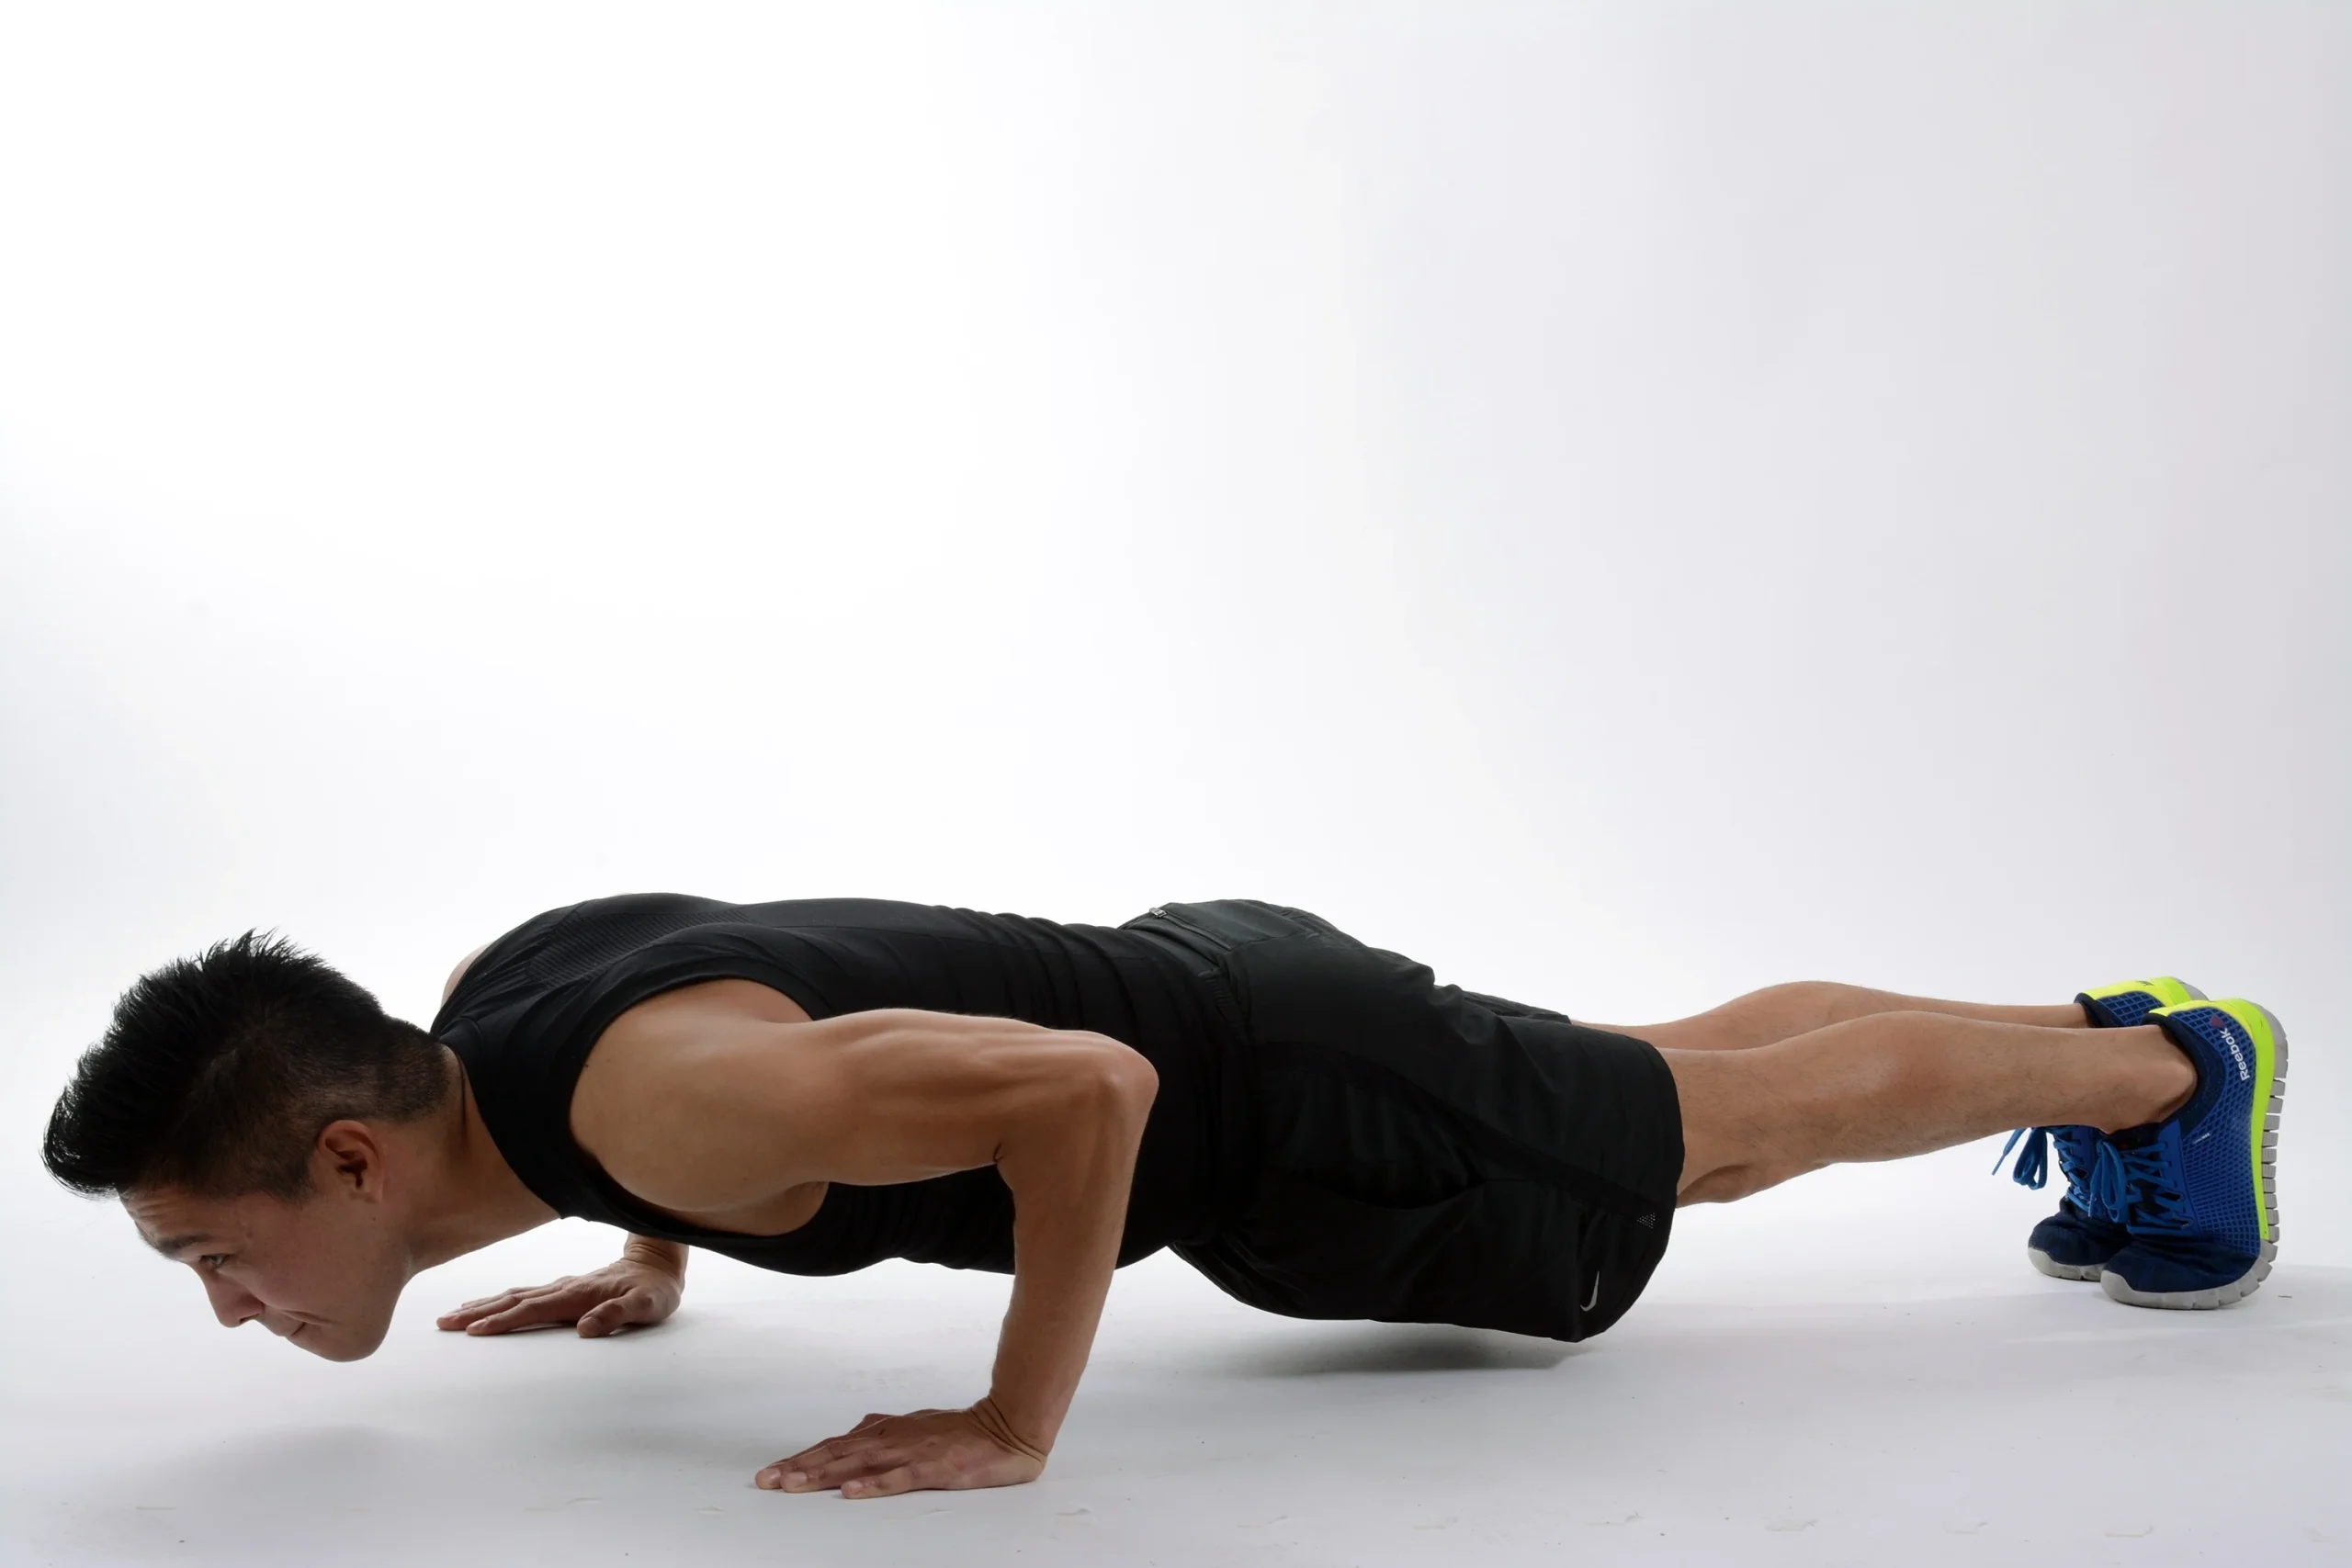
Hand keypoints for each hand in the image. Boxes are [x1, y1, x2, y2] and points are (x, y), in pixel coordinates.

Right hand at [436, 1257, 682, 1337]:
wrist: (659, 1264)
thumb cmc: (653, 1289)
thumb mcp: (647, 1306)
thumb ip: (617, 1315)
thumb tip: (585, 1330)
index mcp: (578, 1295)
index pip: (533, 1309)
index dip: (504, 1320)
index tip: (474, 1330)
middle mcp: (564, 1288)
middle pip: (513, 1300)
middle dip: (478, 1312)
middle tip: (443, 1323)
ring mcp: (560, 1287)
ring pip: (513, 1295)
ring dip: (482, 1304)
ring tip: (452, 1315)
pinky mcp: (562, 1289)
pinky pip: (523, 1294)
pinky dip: (498, 1299)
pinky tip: (485, 1304)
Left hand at [757, 1399, 1048, 1498]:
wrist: (1005, 1427)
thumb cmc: (961, 1431)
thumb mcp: (915, 1426)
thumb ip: (884, 1431)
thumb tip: (857, 1431)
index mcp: (885, 1431)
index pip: (833, 1446)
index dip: (801, 1459)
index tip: (773, 1473)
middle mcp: (890, 1438)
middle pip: (835, 1455)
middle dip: (798, 1469)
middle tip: (767, 1481)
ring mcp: (910, 1452)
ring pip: (857, 1465)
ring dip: (823, 1475)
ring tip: (793, 1485)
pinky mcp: (932, 1469)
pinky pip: (897, 1479)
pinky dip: (872, 1486)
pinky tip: (851, 1494)